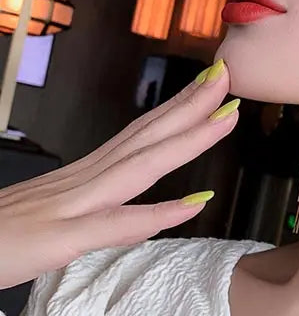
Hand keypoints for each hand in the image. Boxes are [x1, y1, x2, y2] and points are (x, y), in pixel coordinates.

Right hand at [0, 58, 239, 288]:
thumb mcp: (53, 218)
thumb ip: (93, 211)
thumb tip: (124, 208)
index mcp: (82, 176)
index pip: (137, 136)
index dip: (175, 111)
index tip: (207, 88)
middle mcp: (82, 181)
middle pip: (145, 137)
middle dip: (191, 106)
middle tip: (228, 78)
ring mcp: (72, 205)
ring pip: (141, 165)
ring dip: (188, 140)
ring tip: (226, 117)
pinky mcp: (61, 237)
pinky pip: (116, 224)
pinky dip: (158, 212)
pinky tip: (195, 203)